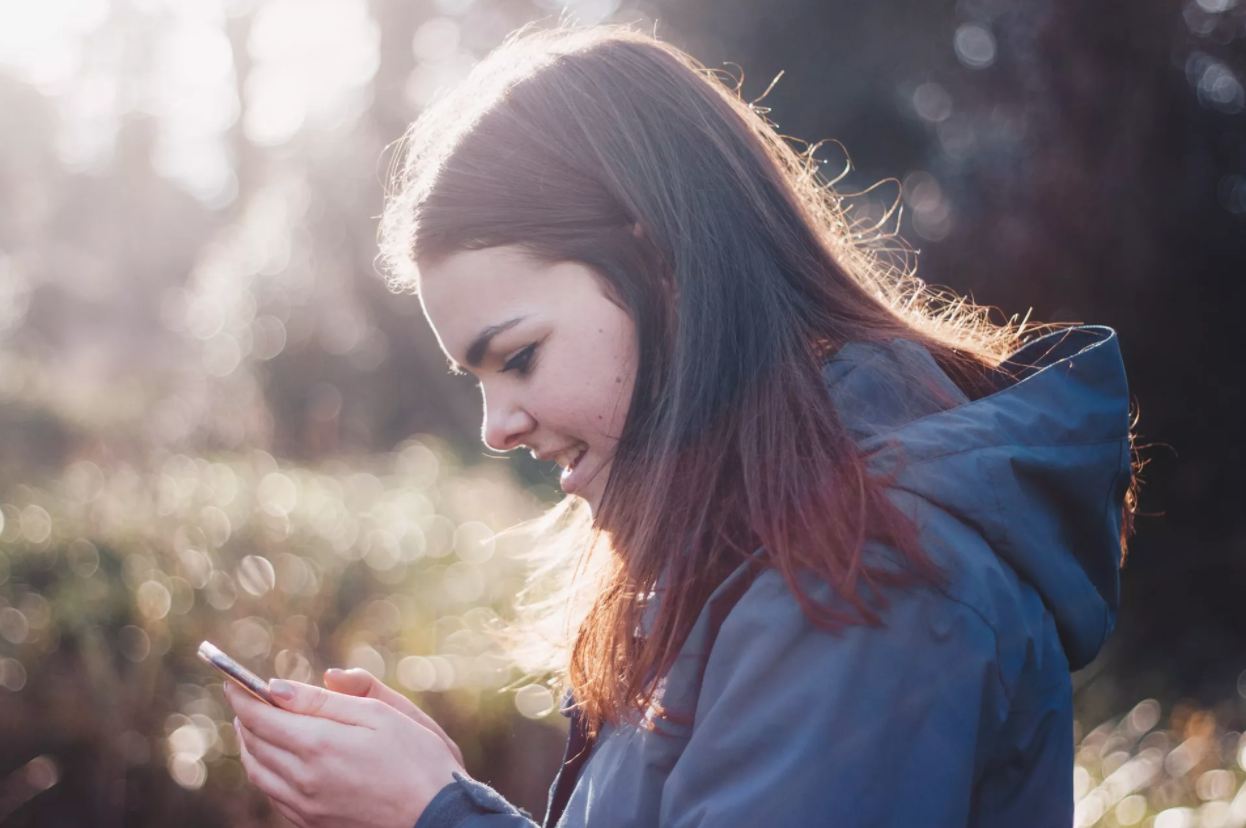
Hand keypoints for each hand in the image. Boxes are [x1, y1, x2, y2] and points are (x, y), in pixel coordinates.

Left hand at [227, 678, 463, 827]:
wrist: (438, 818)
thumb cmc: (419, 759)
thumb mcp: (381, 714)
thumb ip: (329, 699)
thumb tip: (279, 687)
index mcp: (319, 745)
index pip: (260, 716)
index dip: (241, 695)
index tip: (232, 679)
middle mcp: (303, 779)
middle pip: (253, 743)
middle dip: (244, 716)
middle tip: (243, 697)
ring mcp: (306, 806)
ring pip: (258, 772)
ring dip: (249, 744)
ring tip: (254, 724)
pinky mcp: (313, 824)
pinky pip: (273, 795)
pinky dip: (264, 771)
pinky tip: (275, 760)